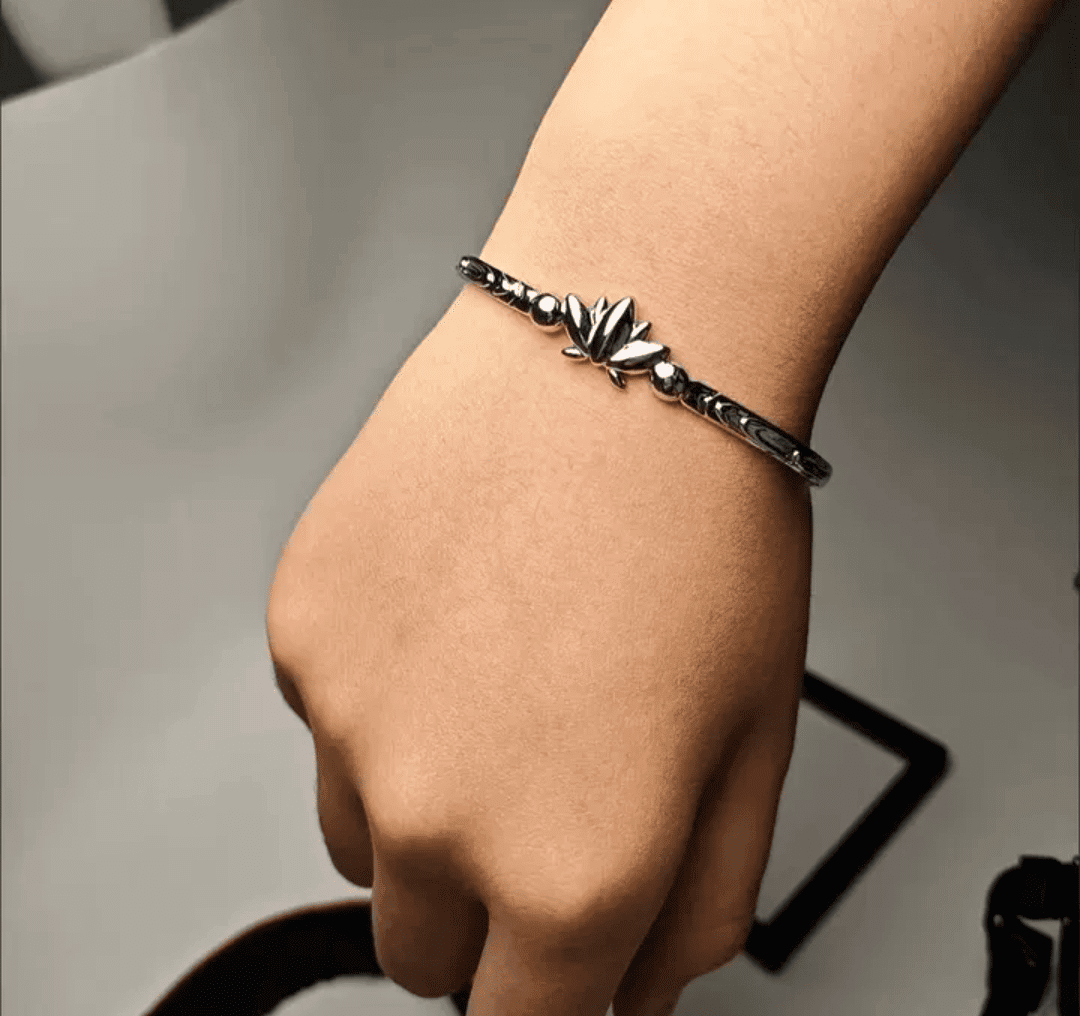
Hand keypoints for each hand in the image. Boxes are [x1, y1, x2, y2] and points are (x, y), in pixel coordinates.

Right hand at [265, 283, 812, 1015]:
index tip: (560, 962)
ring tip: (502, 683)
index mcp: (571, 867)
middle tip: (548, 793)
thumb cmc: (705, 520)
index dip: (552, 997)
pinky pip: (330, 723)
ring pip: (365, 846)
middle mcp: (439, 812)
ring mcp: (349, 718)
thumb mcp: (755, 745)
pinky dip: (383, 697)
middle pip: (427, 955)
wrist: (621, 350)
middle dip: (487, 912)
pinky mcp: (302, 631)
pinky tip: (455, 608)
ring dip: (424, 808)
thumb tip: (633, 986)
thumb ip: (694, 907)